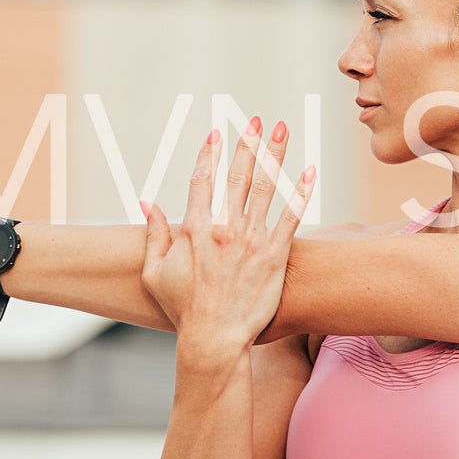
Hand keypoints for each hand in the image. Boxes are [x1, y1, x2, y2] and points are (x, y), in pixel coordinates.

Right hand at [140, 118, 314, 352]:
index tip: (215, 134)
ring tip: (282, 130)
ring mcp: (252, 240)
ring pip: (266, 187)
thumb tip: (148, 203)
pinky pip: (291, 216)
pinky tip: (310, 172)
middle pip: (237, 175)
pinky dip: (301, 192)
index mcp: (195, 229)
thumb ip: (154, 234)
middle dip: (247, 143)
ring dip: (274, 155)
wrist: (215, 339)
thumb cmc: (183, 308)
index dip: (209, 154)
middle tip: (256, 120)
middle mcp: (225, 228)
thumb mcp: (155, 272)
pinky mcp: (275, 255)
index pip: (202, 180)